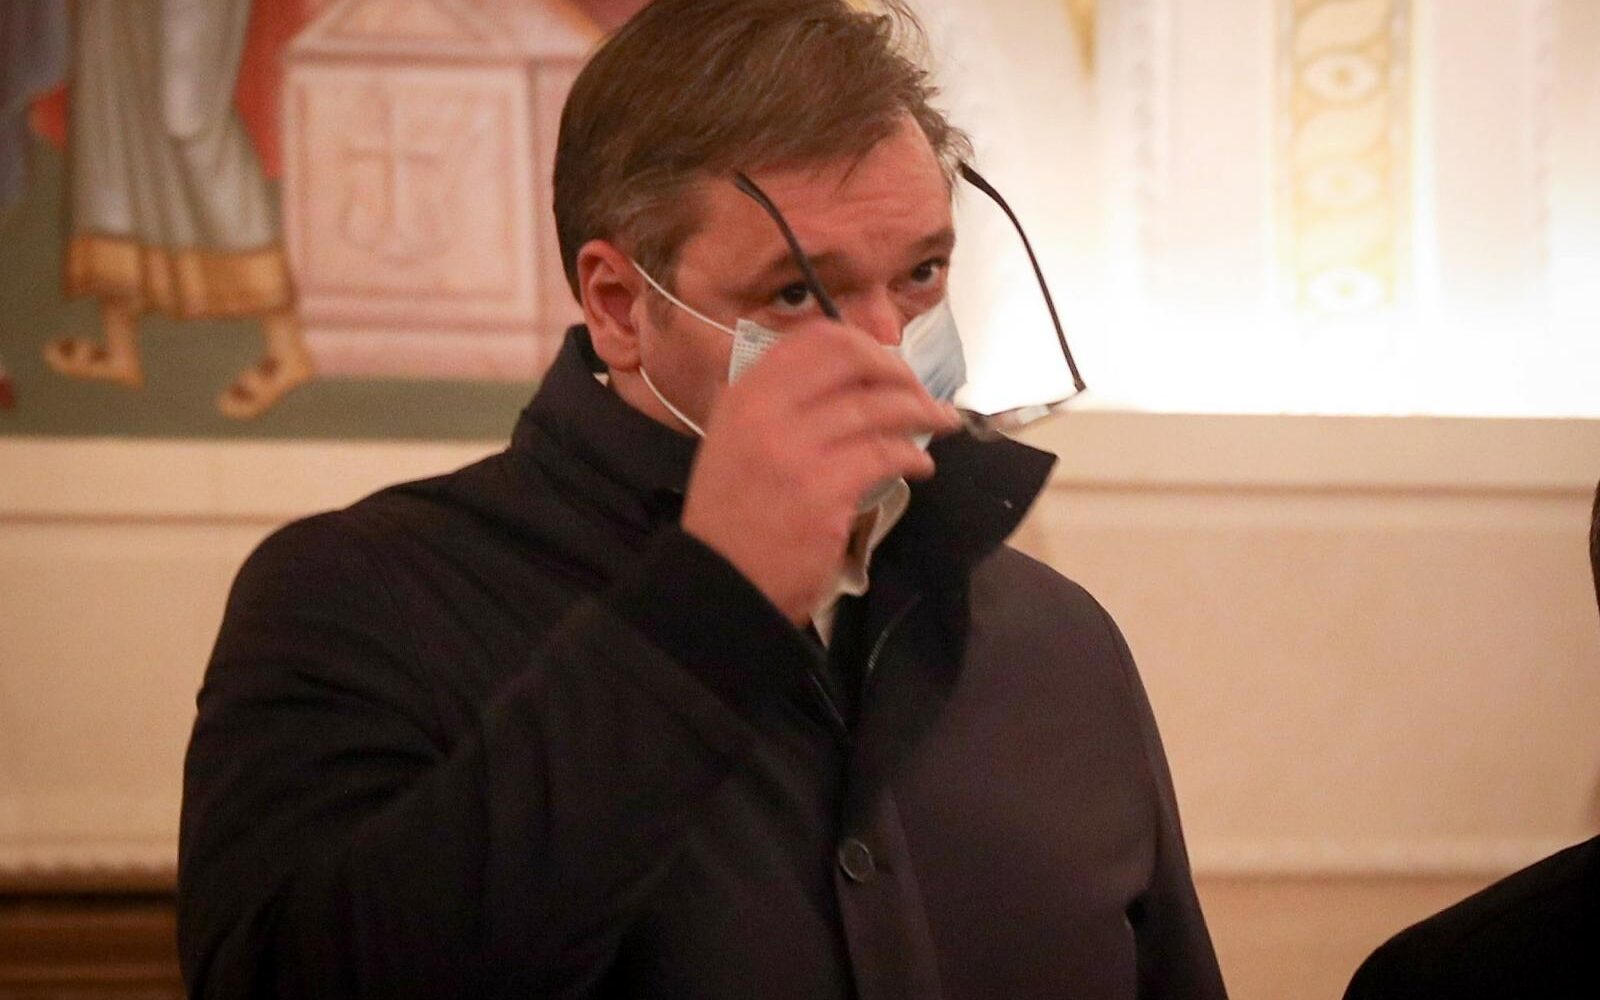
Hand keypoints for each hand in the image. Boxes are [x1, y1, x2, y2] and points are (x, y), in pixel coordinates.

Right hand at [680, 324, 959, 623]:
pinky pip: (886, 456)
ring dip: (920, 413)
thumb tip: (848, 380)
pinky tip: (921, 465)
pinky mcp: (825, 493)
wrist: (720, 585)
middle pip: (853, 361)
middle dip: (899, 372)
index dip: (864, 344)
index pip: (816, 338)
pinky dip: (913, 456)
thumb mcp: (736, 442)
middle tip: (921, 393)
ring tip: (938, 424)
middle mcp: (767, 412)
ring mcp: (797, 451)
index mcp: (746, 394)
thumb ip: (779, 405)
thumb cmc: (732, 516)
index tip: (888, 364)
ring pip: (878, 408)